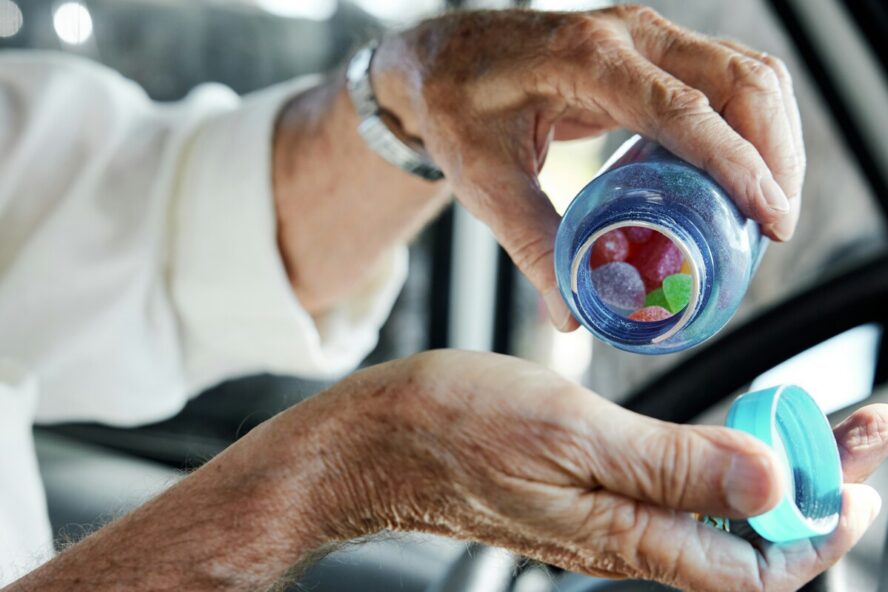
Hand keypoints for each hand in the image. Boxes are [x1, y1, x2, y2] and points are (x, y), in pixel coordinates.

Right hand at [324, 351, 883, 590]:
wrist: (380, 440)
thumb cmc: (457, 426)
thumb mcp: (571, 431)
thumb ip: (672, 463)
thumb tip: (774, 481)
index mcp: (625, 534)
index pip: (754, 562)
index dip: (820, 526)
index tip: (861, 472)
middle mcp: (622, 537)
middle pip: (745, 536)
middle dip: (815, 485)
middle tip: (860, 427)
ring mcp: (602, 516)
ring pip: (713, 513)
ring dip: (773, 472)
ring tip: (813, 424)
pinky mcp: (584, 491)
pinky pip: (672, 493)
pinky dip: (718, 462)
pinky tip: (724, 433)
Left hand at [372, 6, 804, 329]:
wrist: (442, 60)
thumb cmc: (457, 109)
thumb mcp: (486, 181)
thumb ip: (531, 246)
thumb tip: (572, 314)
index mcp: (585, 60)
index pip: (684, 109)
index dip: (738, 164)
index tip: (771, 217)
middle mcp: (627, 34)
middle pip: (739, 79)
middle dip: (775, 152)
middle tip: (775, 224)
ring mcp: (643, 34)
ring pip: (745, 70)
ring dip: (774, 133)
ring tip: (771, 203)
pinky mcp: (649, 48)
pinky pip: (724, 73)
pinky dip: (751, 120)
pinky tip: (746, 169)